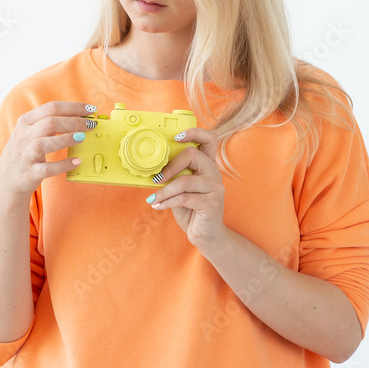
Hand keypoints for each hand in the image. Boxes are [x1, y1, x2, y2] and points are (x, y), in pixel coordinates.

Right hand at [0, 101, 97, 199]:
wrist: (8, 181)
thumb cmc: (25, 153)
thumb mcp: (30, 133)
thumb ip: (49, 123)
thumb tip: (79, 116)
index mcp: (25, 122)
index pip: (51, 108)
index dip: (73, 107)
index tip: (90, 109)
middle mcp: (23, 137)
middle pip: (50, 123)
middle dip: (74, 122)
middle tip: (91, 125)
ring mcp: (25, 156)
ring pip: (44, 144)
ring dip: (66, 139)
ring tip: (83, 138)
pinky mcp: (29, 173)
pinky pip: (47, 168)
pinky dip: (63, 165)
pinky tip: (76, 161)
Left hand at [147, 127, 227, 249]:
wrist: (206, 236)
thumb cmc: (191, 210)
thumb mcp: (181, 189)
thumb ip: (176, 176)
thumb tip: (153, 168)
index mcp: (208, 165)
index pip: (209, 138)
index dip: (194, 132)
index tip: (176, 137)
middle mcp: (214, 173)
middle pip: (193, 155)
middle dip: (170, 166)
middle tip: (157, 178)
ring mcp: (215, 188)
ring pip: (184, 181)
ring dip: (164, 191)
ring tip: (153, 198)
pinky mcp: (212, 204)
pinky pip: (184, 198)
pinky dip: (167, 202)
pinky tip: (158, 206)